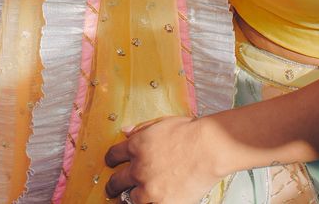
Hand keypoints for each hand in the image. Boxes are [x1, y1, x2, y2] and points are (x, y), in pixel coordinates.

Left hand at [105, 116, 220, 203]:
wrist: (208, 147)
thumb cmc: (190, 133)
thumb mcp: (160, 123)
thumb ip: (140, 129)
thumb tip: (125, 131)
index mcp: (136, 146)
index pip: (113, 155)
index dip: (110, 160)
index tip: (110, 164)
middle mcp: (139, 168)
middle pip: (117, 181)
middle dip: (112, 186)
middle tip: (111, 189)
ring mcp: (150, 188)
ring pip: (130, 199)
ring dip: (130, 198)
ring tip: (129, 199)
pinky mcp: (164, 203)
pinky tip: (151, 202)